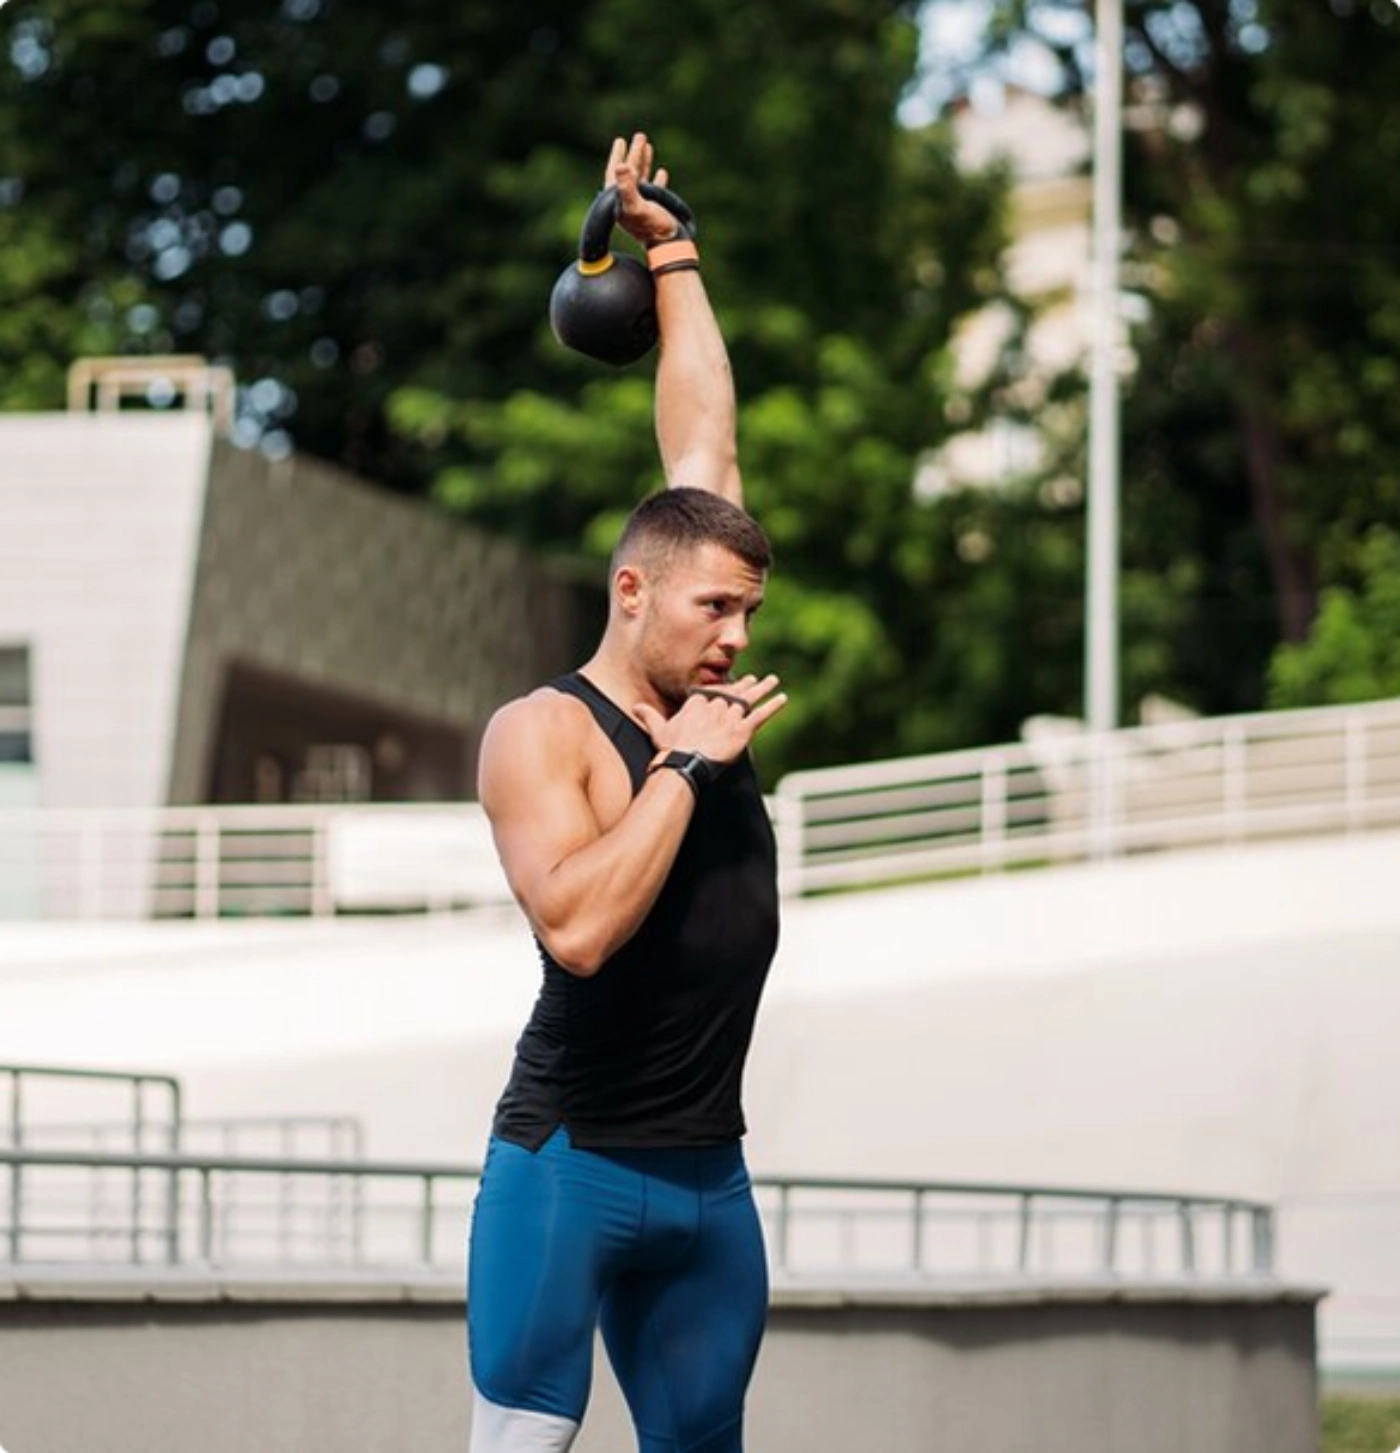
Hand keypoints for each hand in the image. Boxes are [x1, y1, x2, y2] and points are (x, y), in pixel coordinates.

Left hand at [607, 132, 682, 247]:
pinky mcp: (655, 210)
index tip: (621, 140)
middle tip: (639, 136)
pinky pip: (655, 190)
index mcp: (619, 201)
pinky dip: (657, 179)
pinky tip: (662, 171)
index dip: (618, 156)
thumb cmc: (651, 227)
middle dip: (634, 154)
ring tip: (648, 146)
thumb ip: (626, 186)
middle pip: (629, 173)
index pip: (615, 174)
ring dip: (644, 162)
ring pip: (641, 179)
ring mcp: (642, 206)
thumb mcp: (637, 205)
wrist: (668, 244)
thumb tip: (620, 165)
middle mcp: (628, 202)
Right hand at [633, 675, 787, 766]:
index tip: (728, 685)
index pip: (712, 692)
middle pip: (733, 692)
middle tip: (755, 678)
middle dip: (745, 685)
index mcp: (698, 702)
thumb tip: (635, 707)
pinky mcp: (742, 729)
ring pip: (749, 699)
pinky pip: (760, 714)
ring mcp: (730, 716)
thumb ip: (649, 715)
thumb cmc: (671, 748)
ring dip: (762, 689)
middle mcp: (716, 705)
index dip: (721, 690)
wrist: (685, 762)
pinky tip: (782, 698)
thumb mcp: (658, 729)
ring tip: (772, 680)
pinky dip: (772, 706)